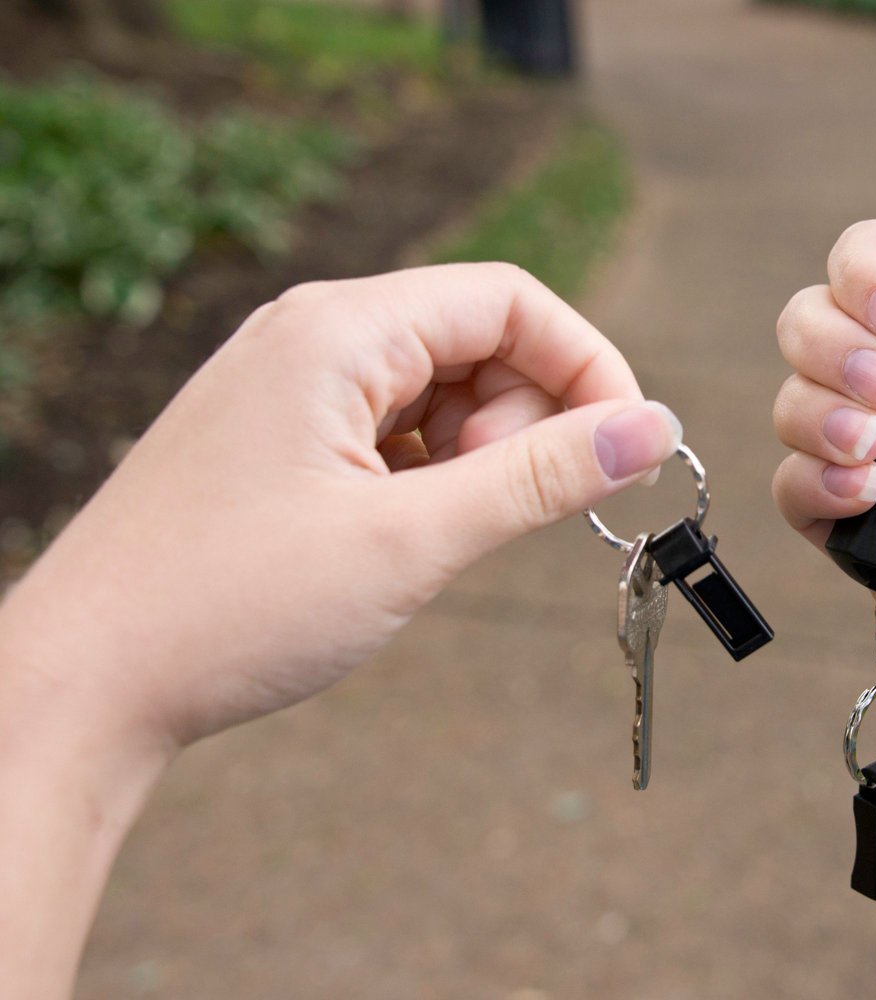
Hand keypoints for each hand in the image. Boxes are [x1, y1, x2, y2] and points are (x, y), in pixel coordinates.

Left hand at [0, 263, 681, 748]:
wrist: (84, 685)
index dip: (588, 366)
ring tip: (437, 536)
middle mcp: (309, 337)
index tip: (625, 451)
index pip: (510, 301)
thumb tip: (654, 428)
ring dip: (476, 454)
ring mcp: (287, 387)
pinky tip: (400, 538)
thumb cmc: (232, 607)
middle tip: (508, 512)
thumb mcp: (413, 541)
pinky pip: (389, 430)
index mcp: (338, 330)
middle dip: (525, 418)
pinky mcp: (277, 439)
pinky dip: (427, 475)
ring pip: (436, 391)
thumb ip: (543, 476)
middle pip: (476, 339)